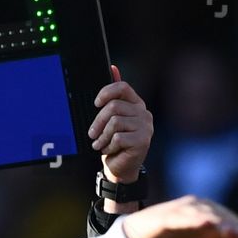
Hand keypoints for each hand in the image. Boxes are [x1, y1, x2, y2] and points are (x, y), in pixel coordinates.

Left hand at [89, 65, 153, 183]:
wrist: (121, 169)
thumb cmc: (114, 143)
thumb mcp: (111, 119)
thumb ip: (113, 96)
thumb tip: (113, 67)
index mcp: (136, 104)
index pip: (123, 88)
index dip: (107, 92)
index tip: (95, 104)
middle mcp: (144, 113)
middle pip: (114, 107)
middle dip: (98, 121)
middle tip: (91, 134)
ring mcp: (145, 127)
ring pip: (115, 123)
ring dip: (102, 136)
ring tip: (100, 144)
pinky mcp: (143, 141)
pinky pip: (118, 138)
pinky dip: (109, 146)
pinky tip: (109, 150)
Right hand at [122, 195, 237, 237]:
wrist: (142, 235)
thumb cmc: (177, 234)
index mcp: (206, 208)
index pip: (227, 215)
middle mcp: (195, 204)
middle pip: (217, 212)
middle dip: (232, 223)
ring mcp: (180, 208)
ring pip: (201, 213)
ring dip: (217, 221)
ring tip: (229, 231)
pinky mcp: (165, 216)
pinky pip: (181, 217)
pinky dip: (193, 219)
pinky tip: (205, 224)